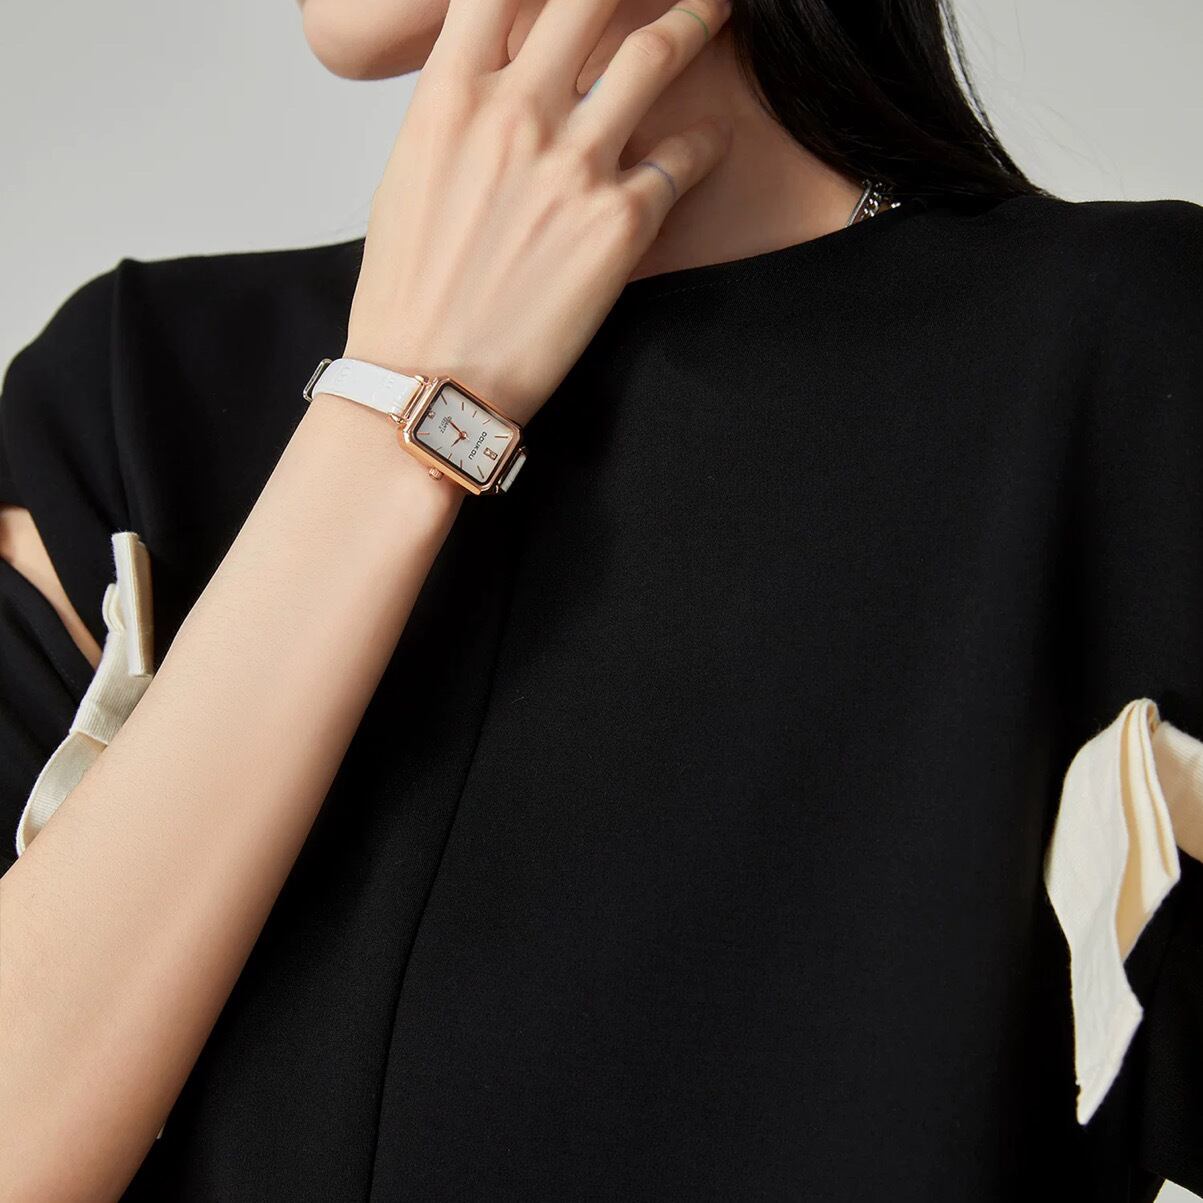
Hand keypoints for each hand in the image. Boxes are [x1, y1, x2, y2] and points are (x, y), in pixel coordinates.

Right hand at [343, 0, 733, 425]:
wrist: (429, 379)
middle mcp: (515, 115)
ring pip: (653, 56)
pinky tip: (711, 141)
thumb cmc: (411, 292)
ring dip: (695, 20)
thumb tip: (497, 78)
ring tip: (716, 9)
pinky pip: (683, 158)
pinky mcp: (619, 224)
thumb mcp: (411, 175)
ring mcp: (572, 166)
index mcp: (451, 96)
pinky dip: (705, 143)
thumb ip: (460, 110)